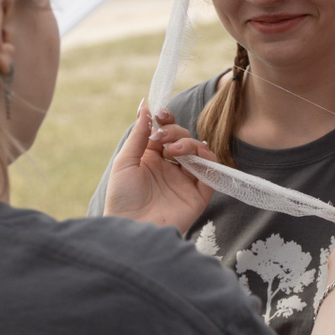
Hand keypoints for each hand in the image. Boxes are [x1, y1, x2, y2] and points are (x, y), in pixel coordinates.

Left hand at [102, 102, 214, 234]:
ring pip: (199, 152)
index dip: (166, 121)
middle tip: (162, 139)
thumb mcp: (125, 162)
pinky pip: (212, 173)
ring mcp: (185, 181)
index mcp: (151, 158)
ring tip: (173, 151)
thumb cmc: (122, 198)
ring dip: (189, 144)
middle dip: (175, 132)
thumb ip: (138, 134)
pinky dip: (209, 160)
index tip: (161, 113)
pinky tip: (196, 156)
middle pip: (182, 139)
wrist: (130, 229)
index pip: (165, 133)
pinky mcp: (198, 195)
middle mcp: (169, 168)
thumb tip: (145, 105)